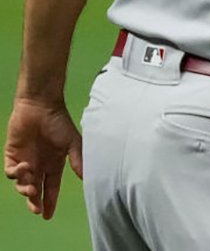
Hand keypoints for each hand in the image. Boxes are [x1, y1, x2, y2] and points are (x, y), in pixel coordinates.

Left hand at [4, 97, 82, 218]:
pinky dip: (15, 174)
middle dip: (34, 202)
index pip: (51, 188)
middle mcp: (39, 166)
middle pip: (35, 190)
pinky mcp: (12, 155)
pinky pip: (10, 171)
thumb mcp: (72, 143)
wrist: (40, 107)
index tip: (48, 216)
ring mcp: (25, 161)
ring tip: (31, 187)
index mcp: (54, 164)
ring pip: (21, 184)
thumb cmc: (59, 123)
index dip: (50, 202)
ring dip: (26, 189)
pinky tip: (24, 168)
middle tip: (36, 209)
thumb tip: (86, 178)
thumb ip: (77, 160)